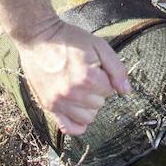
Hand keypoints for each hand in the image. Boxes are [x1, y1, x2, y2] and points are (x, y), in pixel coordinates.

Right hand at [17, 17, 130, 136]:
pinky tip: (78, 112)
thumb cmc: (68, 39)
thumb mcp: (98, 46)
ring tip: (80, 89)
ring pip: (87, 118)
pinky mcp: (48, 105)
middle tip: (86, 76)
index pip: (109, 90)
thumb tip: (126, 91)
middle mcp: (72, 93)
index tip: (96, 68)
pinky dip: (76, 125)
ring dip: (88, 106)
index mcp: (87, 77)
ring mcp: (58, 102)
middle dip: (97, 91)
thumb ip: (116, 69)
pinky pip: (67, 127)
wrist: (38, 37)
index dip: (105, 78)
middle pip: (99, 104)